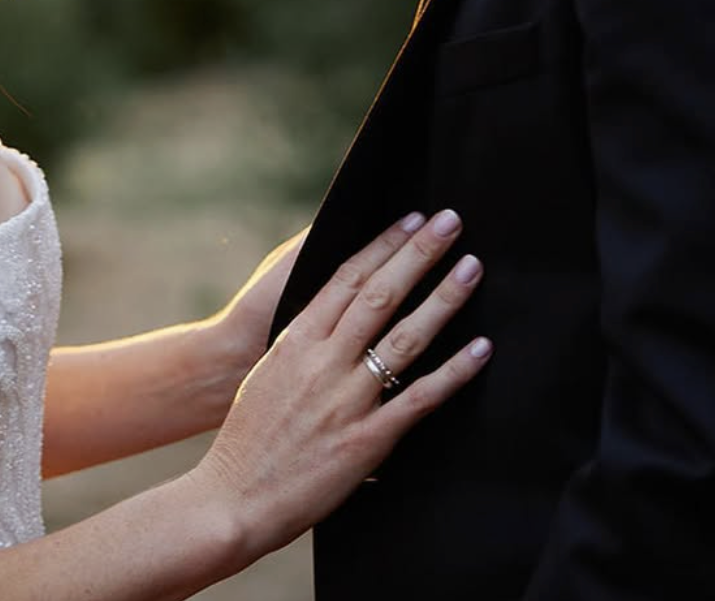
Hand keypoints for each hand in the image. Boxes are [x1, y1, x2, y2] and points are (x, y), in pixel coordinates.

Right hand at [190, 210, 490, 561]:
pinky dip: (453, 373)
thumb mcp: (272, 369)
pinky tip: (480, 350)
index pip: (347, 278)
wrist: (234, 494)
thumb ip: (304, 339)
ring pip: (403, 337)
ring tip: (470, 269)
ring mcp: (346, 398)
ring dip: (442, 299)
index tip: (411, 220)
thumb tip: (333, 309)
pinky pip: (418, 398)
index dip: (382, 245)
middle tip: (450, 222)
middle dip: (418, 254)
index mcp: (297, 338)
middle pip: (379, 294)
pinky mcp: (366, 438)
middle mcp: (323, 360)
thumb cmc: (249, 434)